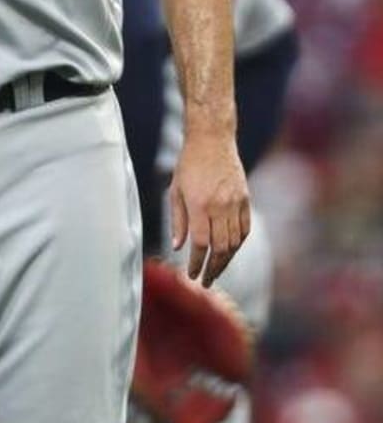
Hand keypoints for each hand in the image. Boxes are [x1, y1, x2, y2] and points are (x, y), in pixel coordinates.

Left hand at [169, 130, 250, 286]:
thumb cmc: (188, 165)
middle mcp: (220, 206)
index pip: (201, 244)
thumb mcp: (175, 191)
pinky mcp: (246, 199)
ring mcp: (236, 203)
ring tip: (215, 270)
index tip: (192, 275)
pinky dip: (238, 244)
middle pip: (221, 248)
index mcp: (200, 205)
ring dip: (226, 260)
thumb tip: (178, 246)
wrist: (213, 140)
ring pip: (235, 241)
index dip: (197, 263)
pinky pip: (244, 229)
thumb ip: (178, 220)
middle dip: (213, 269)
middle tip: (206, 282)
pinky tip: (229, 252)